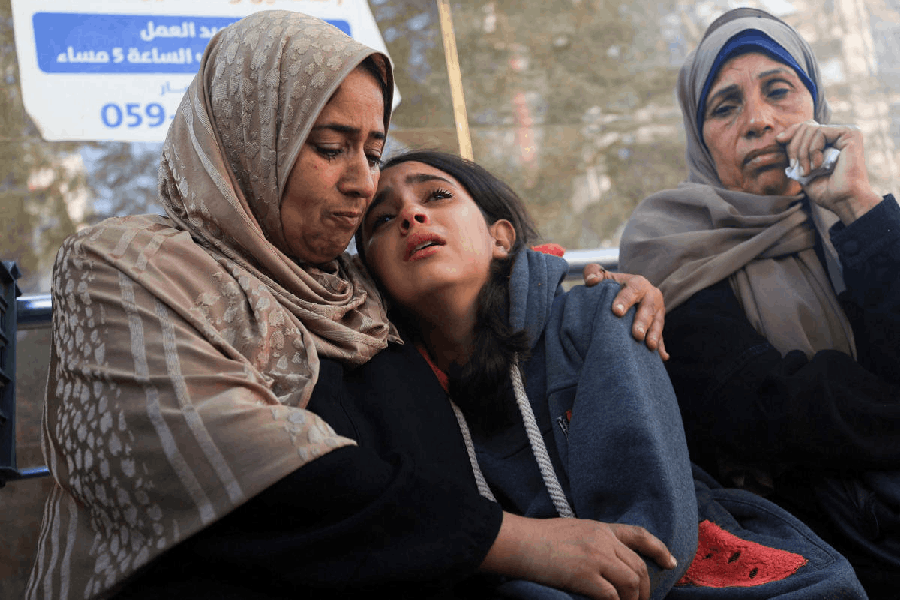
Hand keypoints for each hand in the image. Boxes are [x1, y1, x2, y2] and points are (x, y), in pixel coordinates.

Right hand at [481, 513, 676, 599]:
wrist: (518, 541)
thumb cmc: (536, 538)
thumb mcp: (571, 530)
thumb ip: (592, 542)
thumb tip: (606, 563)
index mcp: (599, 527)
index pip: (639, 535)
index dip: (658, 549)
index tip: (670, 562)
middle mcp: (602, 540)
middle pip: (638, 566)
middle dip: (644, 589)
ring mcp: (595, 557)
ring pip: (632, 581)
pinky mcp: (585, 574)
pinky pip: (613, 596)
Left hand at [583, 265, 667, 359]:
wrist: (628, 291)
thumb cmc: (613, 285)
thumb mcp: (604, 276)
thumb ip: (594, 272)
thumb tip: (591, 281)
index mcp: (637, 283)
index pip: (632, 290)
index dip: (625, 300)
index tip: (616, 311)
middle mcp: (651, 296)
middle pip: (648, 309)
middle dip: (643, 322)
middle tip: (636, 334)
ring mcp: (657, 312)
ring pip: (657, 323)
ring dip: (654, 335)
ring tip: (649, 346)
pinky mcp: (658, 325)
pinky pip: (662, 337)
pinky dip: (662, 347)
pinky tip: (663, 357)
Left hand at [776, 121, 880, 223]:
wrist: (844, 201)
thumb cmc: (826, 191)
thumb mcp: (804, 170)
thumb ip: (796, 153)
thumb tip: (781, 137)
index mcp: (832, 140)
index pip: (806, 126)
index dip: (791, 132)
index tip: (779, 141)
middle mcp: (841, 133)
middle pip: (806, 126)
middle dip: (794, 147)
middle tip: (796, 167)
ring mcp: (847, 132)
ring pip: (810, 129)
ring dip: (802, 153)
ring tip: (807, 171)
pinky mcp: (850, 133)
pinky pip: (819, 132)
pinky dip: (812, 151)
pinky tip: (818, 166)